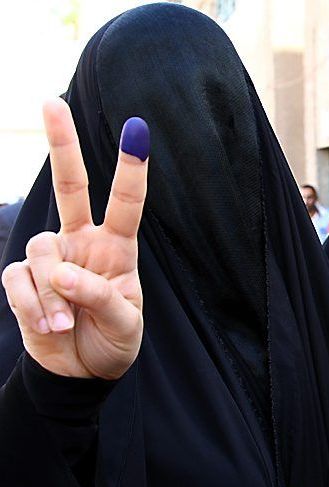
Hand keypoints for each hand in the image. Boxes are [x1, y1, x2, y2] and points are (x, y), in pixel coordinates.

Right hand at [1, 98, 146, 379]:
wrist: (81, 372)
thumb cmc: (114, 341)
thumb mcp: (125, 324)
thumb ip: (100, 297)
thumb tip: (62, 273)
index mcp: (117, 248)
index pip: (125, 203)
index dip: (131, 169)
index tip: (138, 129)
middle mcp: (82, 243)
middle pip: (69, 187)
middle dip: (61, 145)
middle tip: (50, 101)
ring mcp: (50, 259)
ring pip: (43, 253)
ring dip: (54, 295)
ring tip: (68, 324)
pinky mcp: (21, 280)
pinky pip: (19, 282)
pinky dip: (35, 308)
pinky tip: (50, 326)